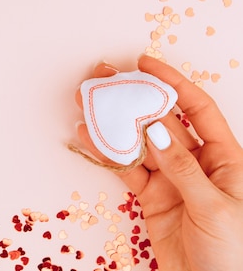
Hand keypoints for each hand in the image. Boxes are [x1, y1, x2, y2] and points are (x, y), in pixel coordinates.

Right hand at [75, 55, 242, 270]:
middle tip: (106, 81)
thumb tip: (155, 132)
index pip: (198, 109)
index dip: (173, 84)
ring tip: (88, 103)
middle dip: (134, 100)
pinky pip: (126, 169)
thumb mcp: (214, 208)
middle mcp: (195, 163)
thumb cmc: (232, 254)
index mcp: (225, 159)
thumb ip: (182, 169)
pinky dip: (106, 154)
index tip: (147, 65)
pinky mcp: (150, 197)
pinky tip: (89, 136)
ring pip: (138, 143)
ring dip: (113, 123)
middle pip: (161, 121)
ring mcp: (170, 179)